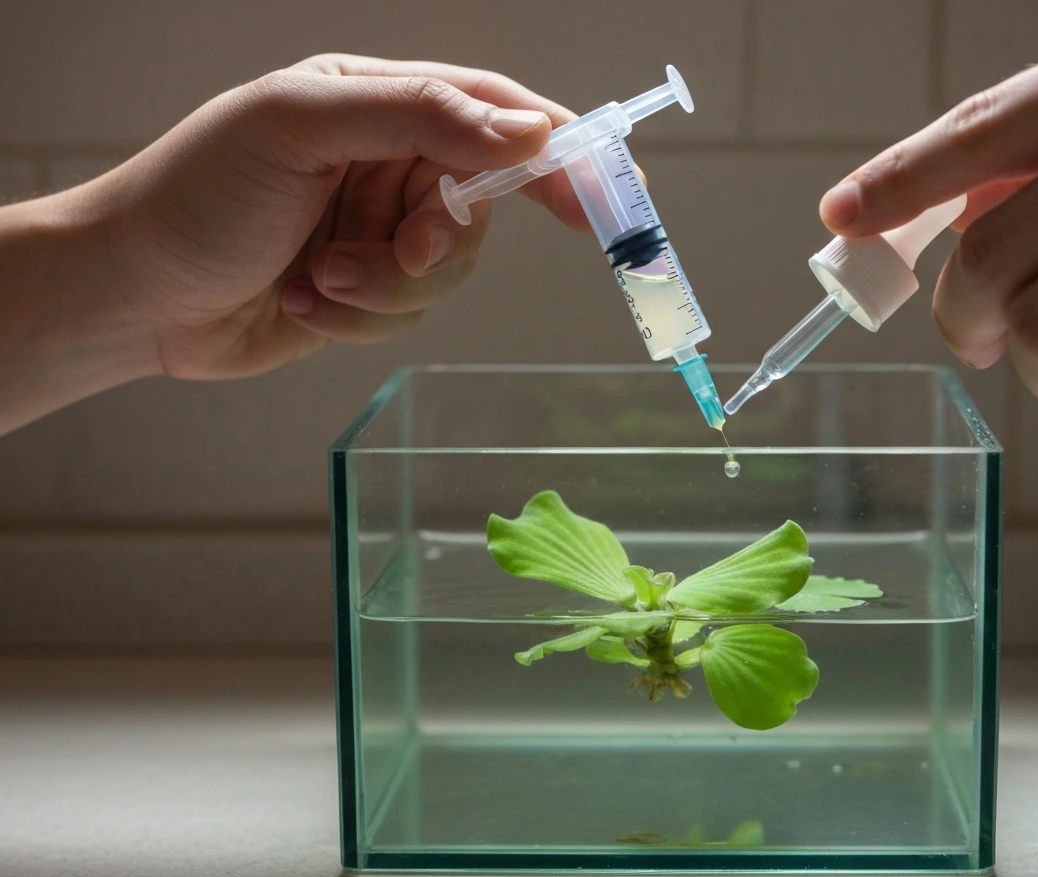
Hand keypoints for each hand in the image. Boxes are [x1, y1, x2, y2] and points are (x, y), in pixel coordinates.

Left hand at [90, 54, 586, 380]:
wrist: (132, 293)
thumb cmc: (196, 193)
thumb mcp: (300, 126)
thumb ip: (419, 116)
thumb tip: (527, 135)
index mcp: (377, 100)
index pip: (494, 113)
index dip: (557, 151)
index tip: (608, 193)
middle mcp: (387, 162)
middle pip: (480, 206)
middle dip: (438, 243)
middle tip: (399, 252)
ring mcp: (378, 230)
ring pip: (447, 272)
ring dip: (385, 287)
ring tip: (319, 279)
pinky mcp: (366, 292)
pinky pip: (409, 315)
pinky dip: (359, 318)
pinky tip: (303, 301)